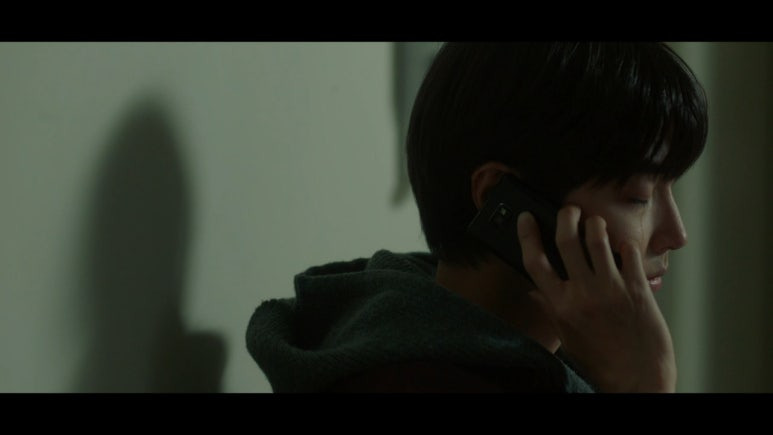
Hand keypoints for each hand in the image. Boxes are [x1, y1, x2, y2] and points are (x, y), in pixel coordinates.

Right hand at [516, 206, 675, 392]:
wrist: (637, 380)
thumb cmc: (601, 361)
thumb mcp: (567, 337)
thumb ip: (550, 310)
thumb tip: (532, 293)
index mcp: (561, 306)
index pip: (535, 261)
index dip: (528, 235)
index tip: (527, 218)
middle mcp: (583, 294)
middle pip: (567, 240)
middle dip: (566, 216)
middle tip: (569, 210)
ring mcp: (612, 289)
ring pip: (598, 239)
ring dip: (595, 224)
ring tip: (596, 222)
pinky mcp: (638, 289)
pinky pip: (629, 253)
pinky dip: (625, 245)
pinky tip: (623, 248)